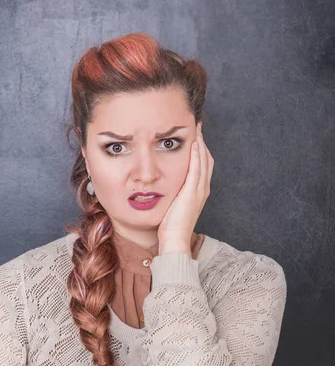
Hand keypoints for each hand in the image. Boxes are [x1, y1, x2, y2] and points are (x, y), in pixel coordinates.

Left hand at [157, 121, 213, 252]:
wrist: (174, 240)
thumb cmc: (169, 226)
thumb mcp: (170, 203)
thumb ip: (170, 191)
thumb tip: (159, 182)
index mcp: (197, 191)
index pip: (202, 164)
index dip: (199, 148)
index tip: (193, 135)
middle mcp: (202, 188)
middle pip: (206, 159)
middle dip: (202, 141)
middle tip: (196, 125)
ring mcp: (199, 190)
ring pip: (204, 161)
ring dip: (201, 143)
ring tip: (196, 128)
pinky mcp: (193, 193)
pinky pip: (197, 170)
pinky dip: (197, 155)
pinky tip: (194, 144)